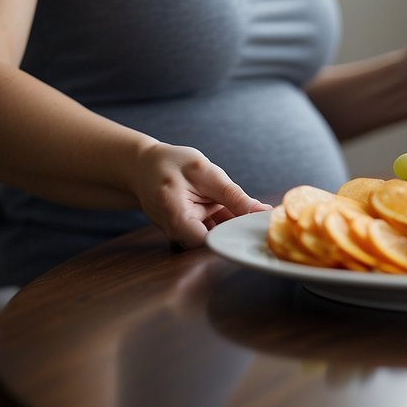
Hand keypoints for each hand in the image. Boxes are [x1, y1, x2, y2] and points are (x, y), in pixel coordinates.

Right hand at [132, 142, 269, 249]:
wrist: (144, 166)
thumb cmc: (170, 164)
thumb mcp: (205, 172)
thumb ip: (234, 196)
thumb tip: (262, 212)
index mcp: (177, 218)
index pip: (211, 242)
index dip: (236, 237)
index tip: (257, 229)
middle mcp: (177, 232)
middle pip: (215, 241)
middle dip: (238, 230)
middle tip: (258, 219)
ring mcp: (183, 233)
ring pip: (216, 235)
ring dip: (232, 224)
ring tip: (241, 208)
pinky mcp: (189, 229)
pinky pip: (212, 229)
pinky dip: (224, 219)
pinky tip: (231, 207)